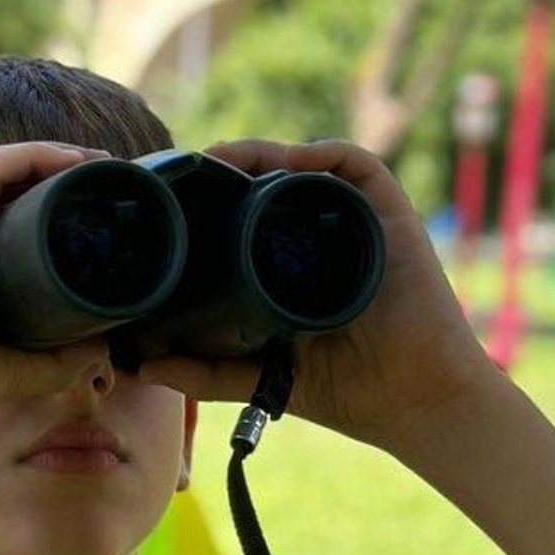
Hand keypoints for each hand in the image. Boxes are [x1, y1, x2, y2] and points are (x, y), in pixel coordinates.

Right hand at [0, 142, 119, 449]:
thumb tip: (101, 348)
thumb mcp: (8, 370)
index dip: (39, 198)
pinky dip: (32, 157)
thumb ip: (53, 360)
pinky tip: (70, 162)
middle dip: (51, 170)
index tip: (88, 203)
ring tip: (96, 161)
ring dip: (49, 156)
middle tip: (102, 176)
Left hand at [137, 138, 495, 455]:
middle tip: (183, 171)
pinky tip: (291, 158)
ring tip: (220, 158)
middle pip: (270, 180)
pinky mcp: (390, 216)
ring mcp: (355, 222)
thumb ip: (205, 373)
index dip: (209, 198)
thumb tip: (139, 366)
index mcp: (291, 263)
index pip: (246, 212)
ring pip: (305, 165)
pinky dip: (322, 154)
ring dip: (263, 151)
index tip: (166, 201)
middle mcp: (322, 234)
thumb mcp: (262, 377)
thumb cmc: (348, 392)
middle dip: (227, 167)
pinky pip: (356, 165)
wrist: (415, 402)